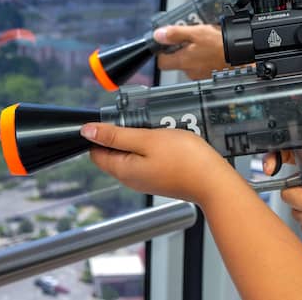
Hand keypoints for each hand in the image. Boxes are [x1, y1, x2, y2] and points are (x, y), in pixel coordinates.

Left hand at [82, 122, 238, 202]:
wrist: (213, 181)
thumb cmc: (185, 160)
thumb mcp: (147, 139)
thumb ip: (116, 135)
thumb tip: (88, 132)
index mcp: (122, 170)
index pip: (95, 152)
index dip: (102, 133)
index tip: (119, 121)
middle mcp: (131, 178)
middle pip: (115, 152)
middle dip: (124, 134)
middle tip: (144, 124)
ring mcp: (146, 180)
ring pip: (133, 154)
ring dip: (142, 139)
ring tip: (160, 131)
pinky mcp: (160, 178)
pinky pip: (148, 159)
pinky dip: (155, 147)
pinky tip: (169, 141)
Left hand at [154, 24, 227, 78]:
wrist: (242, 56)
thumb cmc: (221, 46)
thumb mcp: (196, 33)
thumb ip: (175, 34)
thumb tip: (158, 35)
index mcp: (183, 61)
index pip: (161, 63)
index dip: (162, 52)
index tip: (166, 43)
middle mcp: (190, 71)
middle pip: (176, 61)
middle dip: (180, 49)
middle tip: (188, 36)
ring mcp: (200, 75)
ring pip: (190, 63)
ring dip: (193, 52)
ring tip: (202, 40)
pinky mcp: (210, 75)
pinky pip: (201, 65)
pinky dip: (203, 57)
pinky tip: (211, 48)